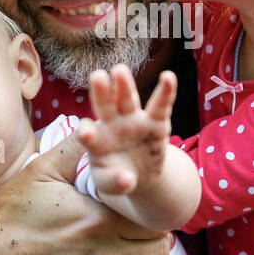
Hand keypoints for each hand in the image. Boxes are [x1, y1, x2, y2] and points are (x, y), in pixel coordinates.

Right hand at [0, 128, 174, 254]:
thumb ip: (73, 150)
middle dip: (159, 241)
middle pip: (157, 251)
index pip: (151, 222)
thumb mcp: (38, 174)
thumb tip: (95, 126)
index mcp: (97, 221)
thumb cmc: (8, 218)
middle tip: (151, 235)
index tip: (146, 214)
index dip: (154, 217)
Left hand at [78, 65, 175, 197]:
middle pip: (106, 106)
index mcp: (98, 140)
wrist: (138, 174)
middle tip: (96, 76)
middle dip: (101, 92)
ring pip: (128, 100)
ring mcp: (134, 121)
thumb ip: (115, 183)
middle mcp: (113, 124)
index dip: (87, 132)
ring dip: (124, 86)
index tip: (85, 131)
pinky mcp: (155, 123)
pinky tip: (168, 77)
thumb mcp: (110, 184)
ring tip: (119, 70)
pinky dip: (165, 92)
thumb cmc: (116, 177)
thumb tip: (128, 181)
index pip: (88, 134)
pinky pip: (160, 106)